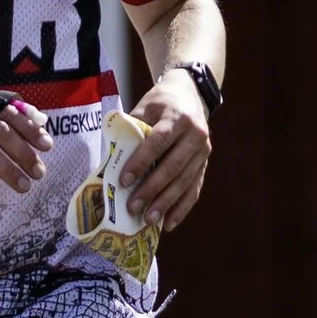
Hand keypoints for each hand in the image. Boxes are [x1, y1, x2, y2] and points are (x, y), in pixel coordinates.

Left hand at [121, 75, 212, 229]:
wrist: (190, 94)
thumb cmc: (161, 102)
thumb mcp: (145, 107)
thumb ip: (132, 130)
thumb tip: (111, 160)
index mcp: (177, 118)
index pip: (157, 143)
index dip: (140, 162)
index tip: (123, 180)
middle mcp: (195, 135)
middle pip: (173, 167)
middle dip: (152, 190)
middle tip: (133, 207)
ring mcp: (203, 151)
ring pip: (185, 182)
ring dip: (166, 203)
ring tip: (149, 219)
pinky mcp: (205, 164)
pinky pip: (194, 189)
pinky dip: (182, 208)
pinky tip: (168, 223)